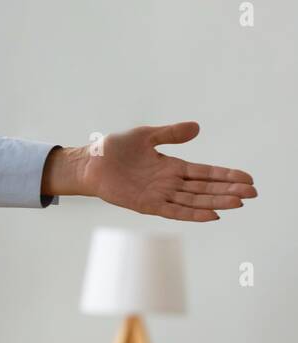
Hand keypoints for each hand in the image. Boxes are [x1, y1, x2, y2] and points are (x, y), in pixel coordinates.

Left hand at [43, 121, 256, 221]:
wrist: (89, 163)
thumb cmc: (114, 150)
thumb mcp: (145, 136)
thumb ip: (170, 134)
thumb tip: (197, 127)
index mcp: (171, 166)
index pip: (205, 172)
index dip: (226, 175)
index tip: (247, 178)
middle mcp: (170, 183)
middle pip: (205, 188)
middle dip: (229, 190)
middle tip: (253, 192)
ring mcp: (160, 195)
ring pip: (195, 200)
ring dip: (216, 202)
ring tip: (239, 202)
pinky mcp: (148, 205)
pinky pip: (175, 211)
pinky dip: (193, 213)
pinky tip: (212, 214)